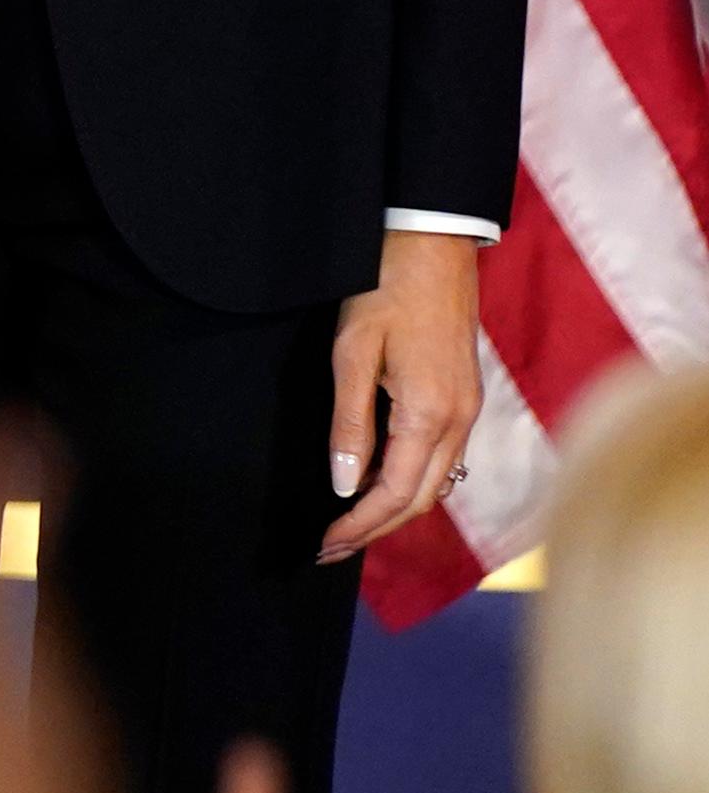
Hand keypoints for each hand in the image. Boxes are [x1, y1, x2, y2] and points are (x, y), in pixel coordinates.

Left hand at [320, 226, 483, 560]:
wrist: (432, 243)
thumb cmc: (386, 289)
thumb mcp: (352, 353)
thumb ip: (350, 423)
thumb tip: (345, 484)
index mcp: (431, 415)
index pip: (394, 493)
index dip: (358, 525)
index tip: (324, 545)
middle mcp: (459, 421)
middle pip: (420, 499)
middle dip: (374, 529)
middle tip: (329, 549)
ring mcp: (468, 410)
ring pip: (436, 482)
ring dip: (394, 510)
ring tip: (349, 526)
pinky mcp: (465, 396)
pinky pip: (442, 457)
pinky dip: (411, 481)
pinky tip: (381, 484)